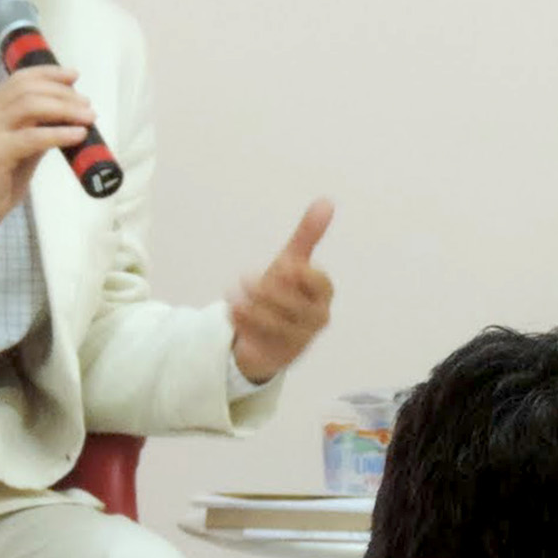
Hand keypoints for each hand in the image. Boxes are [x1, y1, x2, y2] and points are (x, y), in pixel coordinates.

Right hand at [0, 65, 95, 267]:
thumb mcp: (18, 155)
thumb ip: (35, 135)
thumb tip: (65, 121)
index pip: (18, 80)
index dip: (47, 73)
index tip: (74, 75)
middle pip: (26, 88)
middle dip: (62, 91)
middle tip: (87, 104)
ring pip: (29, 105)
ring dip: (64, 108)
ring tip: (88, 117)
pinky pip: (31, 137)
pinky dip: (58, 133)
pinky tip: (77, 136)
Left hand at [228, 199, 335, 382]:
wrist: (264, 331)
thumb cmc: (283, 292)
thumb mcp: (291, 262)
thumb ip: (308, 235)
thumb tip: (326, 201)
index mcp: (322, 294)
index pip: (319, 281)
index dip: (298, 274)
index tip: (281, 266)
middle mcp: (317, 318)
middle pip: (296, 305)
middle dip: (269, 291)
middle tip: (245, 279)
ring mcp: (300, 340)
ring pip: (278, 325)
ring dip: (252, 309)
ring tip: (231, 297)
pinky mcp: (280, 356)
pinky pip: (263, 341)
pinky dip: (245, 325)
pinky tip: (231, 312)